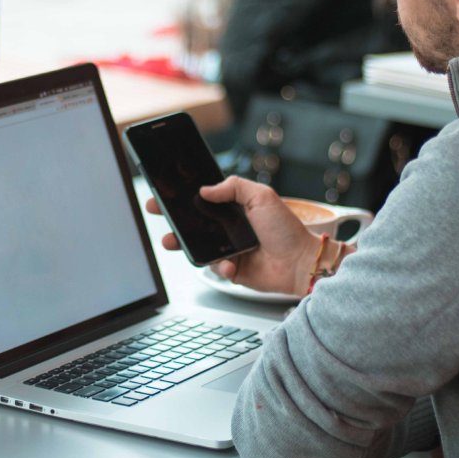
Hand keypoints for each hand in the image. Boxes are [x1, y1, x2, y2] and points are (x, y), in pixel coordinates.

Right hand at [145, 176, 318, 295]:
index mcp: (235, 208)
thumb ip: (233, 187)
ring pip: (198, 246)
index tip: (164, 194)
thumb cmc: (286, 229)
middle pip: (194, 223)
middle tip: (158, 213)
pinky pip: (215, 268)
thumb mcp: (262, 196)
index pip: (203, 200)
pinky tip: (230, 264)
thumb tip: (205, 189)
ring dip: (183, 244)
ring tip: (172, 241)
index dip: (183, 197)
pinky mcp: (232, 270)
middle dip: (173, 219)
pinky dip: (220, 266)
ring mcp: (230, 249)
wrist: (301, 262)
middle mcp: (230, 228)